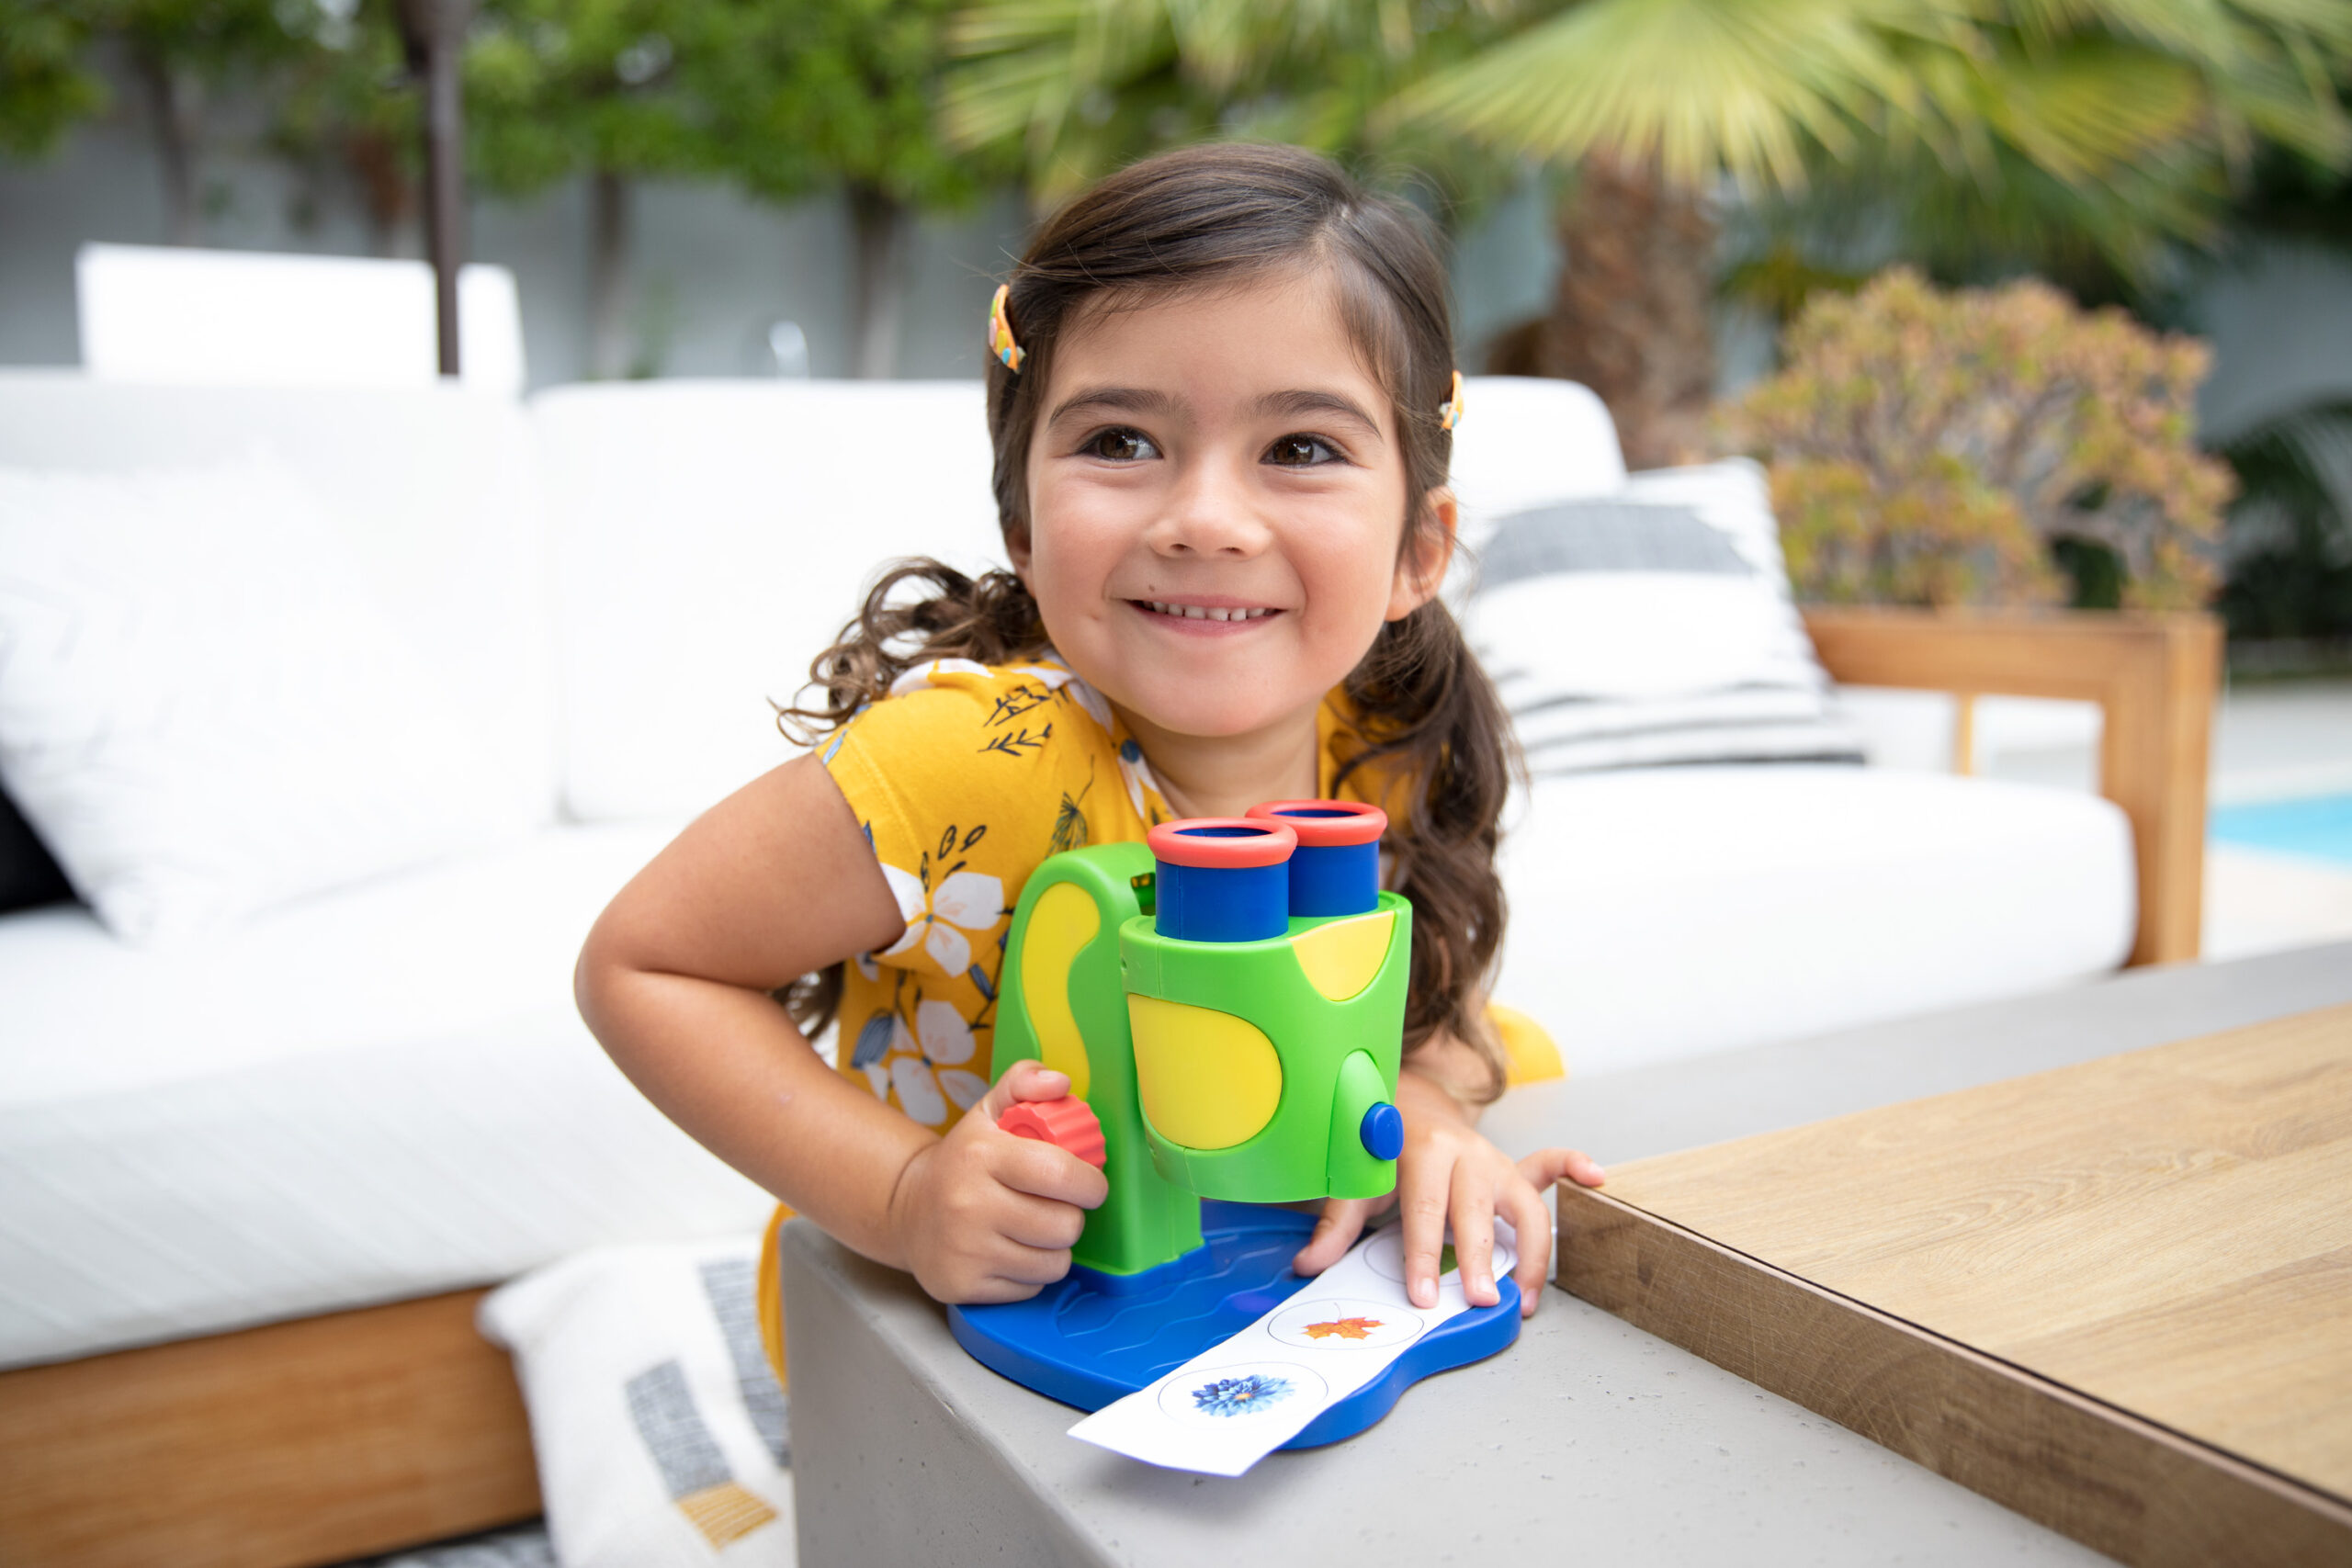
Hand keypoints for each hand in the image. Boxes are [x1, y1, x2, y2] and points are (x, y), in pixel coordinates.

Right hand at [886, 1060, 1108, 1304]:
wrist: (909, 1210)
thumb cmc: (964, 1160)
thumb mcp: (989, 1112)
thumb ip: (1024, 1083)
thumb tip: (1061, 1083)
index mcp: (981, 1155)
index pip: (1060, 1174)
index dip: (1090, 1183)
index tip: (1090, 1184)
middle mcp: (968, 1205)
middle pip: (1065, 1225)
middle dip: (1072, 1216)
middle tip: (1056, 1206)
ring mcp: (964, 1250)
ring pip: (1054, 1263)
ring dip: (1055, 1247)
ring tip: (1035, 1228)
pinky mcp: (962, 1287)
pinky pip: (1031, 1288)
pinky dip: (1031, 1272)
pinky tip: (1011, 1251)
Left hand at [1292, 1071, 1603, 1316]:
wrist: (1408, 1106)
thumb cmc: (1381, 1152)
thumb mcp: (1356, 1179)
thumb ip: (1339, 1221)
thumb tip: (1309, 1264)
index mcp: (1422, 1151)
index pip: (1423, 1209)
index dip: (1420, 1255)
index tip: (1421, 1297)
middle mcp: (1466, 1154)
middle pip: (1475, 1211)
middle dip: (1477, 1258)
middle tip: (1479, 1301)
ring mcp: (1496, 1163)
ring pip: (1525, 1204)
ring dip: (1532, 1252)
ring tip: (1524, 1298)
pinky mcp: (1514, 1170)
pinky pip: (1549, 1164)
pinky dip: (1573, 1167)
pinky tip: (1596, 1177)